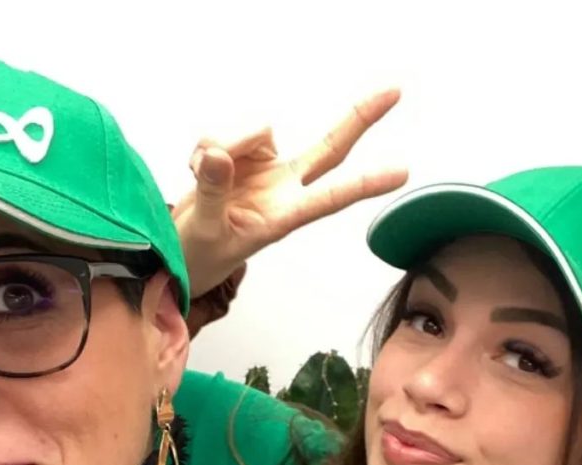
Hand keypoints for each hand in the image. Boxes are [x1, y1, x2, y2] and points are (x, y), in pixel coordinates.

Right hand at [173, 89, 407, 297]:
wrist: (181, 252)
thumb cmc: (200, 255)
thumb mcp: (204, 231)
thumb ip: (211, 192)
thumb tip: (217, 155)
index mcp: (282, 217)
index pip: (329, 197)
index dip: (364, 185)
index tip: (400, 174)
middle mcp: (281, 189)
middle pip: (328, 149)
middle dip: (358, 120)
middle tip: (393, 93)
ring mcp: (263, 170)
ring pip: (255, 133)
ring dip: (224, 145)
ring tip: (201, 176)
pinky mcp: (240, 157)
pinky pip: (223, 136)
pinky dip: (204, 150)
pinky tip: (196, 170)